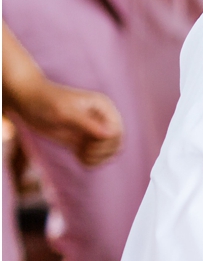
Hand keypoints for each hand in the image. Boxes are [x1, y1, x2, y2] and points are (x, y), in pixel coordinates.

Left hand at [2, 25, 123, 166]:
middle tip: (82, 152)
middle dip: (101, 152)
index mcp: (104, 108)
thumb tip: (110, 135)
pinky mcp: (84, 139)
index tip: (86, 146)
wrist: (27, 100)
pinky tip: (77, 156)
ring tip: (80, 156)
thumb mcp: (65, 112)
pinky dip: (90, 160)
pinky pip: (97, 156)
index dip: (105, 144)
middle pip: (116, 144)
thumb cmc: (45, 101)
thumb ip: (87, 123)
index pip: (116, 133)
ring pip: (109, 152)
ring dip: (97, 158)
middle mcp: (103, 118)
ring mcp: (94, 129)